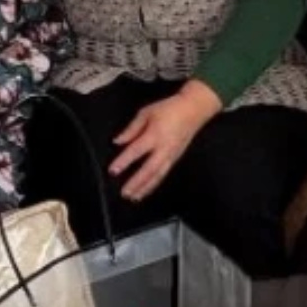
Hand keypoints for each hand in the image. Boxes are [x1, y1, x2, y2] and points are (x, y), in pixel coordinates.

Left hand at [108, 80, 221, 201]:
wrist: (194, 110)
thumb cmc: (168, 108)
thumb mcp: (146, 113)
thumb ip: (131, 129)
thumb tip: (117, 141)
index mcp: (155, 134)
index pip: (136, 150)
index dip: (124, 161)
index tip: (113, 171)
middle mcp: (164, 148)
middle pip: (149, 169)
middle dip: (136, 182)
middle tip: (124, 193)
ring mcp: (171, 155)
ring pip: (157, 176)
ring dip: (145, 188)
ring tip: (133, 197)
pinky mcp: (176, 159)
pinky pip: (163, 174)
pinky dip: (154, 184)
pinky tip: (146, 190)